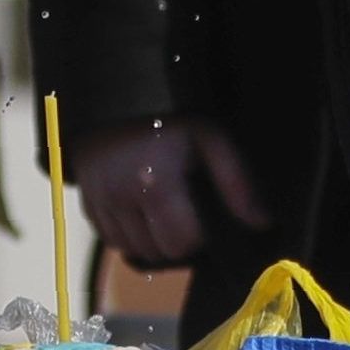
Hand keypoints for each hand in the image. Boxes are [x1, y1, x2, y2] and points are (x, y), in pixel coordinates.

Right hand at [71, 118, 267, 270]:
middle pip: (158, 252)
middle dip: (176, 240)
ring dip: (152, 240)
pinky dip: (128, 234)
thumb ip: (237, 183)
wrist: (118, 97)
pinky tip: (140, 210)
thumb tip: (262, 224)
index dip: (199, 235)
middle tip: (184, 212)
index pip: (182, 243)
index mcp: (155, 185)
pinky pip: (110, 240)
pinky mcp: (86, 205)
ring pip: (133, 250)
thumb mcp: (210, 139)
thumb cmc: (170, 118)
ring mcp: (100, 203)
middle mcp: (122, 199)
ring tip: (162, 210)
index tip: (202, 215)